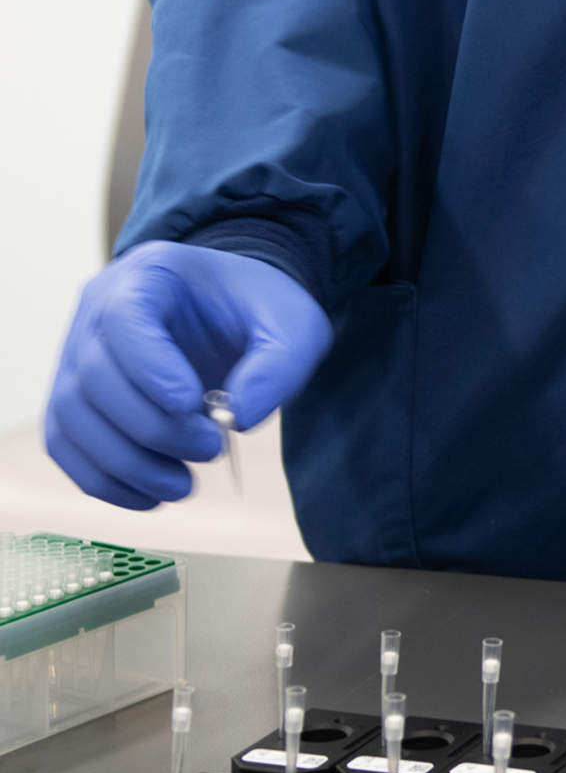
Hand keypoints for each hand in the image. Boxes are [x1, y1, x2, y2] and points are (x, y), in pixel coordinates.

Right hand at [46, 241, 331, 508]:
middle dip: (152, 428)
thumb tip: (240, 420)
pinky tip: (151, 496)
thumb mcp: (294, 327)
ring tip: (184, 485)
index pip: (124, 320)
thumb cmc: (261, 312)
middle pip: (95, 376)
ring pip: (72, 417)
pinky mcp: (78, 398)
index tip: (193, 407)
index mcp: (149, 276)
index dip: (150, 369)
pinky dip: (101, 479)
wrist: (238, 314)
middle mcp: (98, 310)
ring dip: (125, 464)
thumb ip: (277, 368)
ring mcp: (78, 354)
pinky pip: (66, 443)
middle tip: (210, 449)